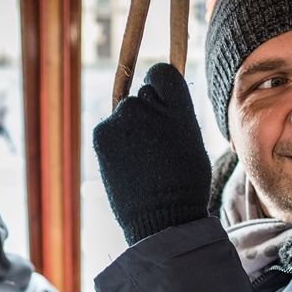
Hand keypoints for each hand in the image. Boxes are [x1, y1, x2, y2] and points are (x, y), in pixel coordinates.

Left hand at [93, 63, 210, 244]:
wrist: (161, 218)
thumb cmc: (183, 184)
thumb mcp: (190, 139)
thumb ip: (173, 113)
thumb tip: (153, 98)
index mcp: (177, 104)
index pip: (160, 73)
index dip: (160, 89)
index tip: (162, 109)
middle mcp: (148, 103)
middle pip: (140, 96)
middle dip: (145, 115)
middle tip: (155, 149)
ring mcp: (122, 118)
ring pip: (123, 114)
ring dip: (129, 131)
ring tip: (142, 163)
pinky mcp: (101, 133)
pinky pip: (108, 130)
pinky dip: (114, 144)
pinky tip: (126, 167)